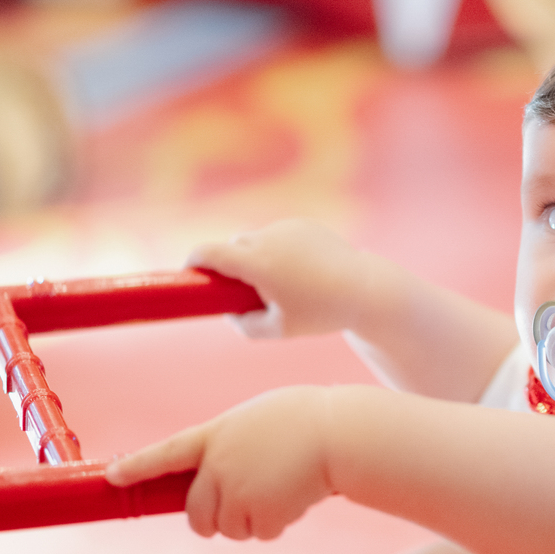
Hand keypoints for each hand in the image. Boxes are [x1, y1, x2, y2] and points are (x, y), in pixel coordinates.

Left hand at [106, 386, 333, 539]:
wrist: (341, 434)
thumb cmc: (312, 419)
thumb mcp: (262, 419)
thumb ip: (235, 442)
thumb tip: (225, 475)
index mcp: (217, 434)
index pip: (166, 453)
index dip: (137, 465)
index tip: (112, 476)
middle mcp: (219, 465)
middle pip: (196, 512)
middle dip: (213, 520)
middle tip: (238, 512)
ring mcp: (237, 491)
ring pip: (229, 527)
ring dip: (253, 520)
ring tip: (284, 491)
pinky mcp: (260, 514)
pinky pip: (261, 533)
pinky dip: (279, 523)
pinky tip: (298, 497)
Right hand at [189, 219, 366, 337]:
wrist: (365, 289)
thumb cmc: (320, 313)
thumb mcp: (278, 329)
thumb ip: (244, 325)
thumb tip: (228, 312)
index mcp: (258, 264)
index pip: (209, 252)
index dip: (194, 261)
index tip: (190, 272)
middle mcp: (269, 239)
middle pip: (233, 246)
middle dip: (230, 265)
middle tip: (239, 290)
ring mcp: (288, 228)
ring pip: (256, 239)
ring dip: (256, 256)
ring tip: (279, 283)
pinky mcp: (304, 224)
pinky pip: (278, 235)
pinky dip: (278, 249)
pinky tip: (299, 270)